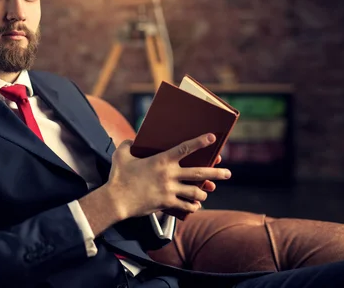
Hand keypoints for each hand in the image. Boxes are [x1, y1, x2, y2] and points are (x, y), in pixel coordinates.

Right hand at [105, 134, 230, 219]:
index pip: (185, 148)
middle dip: (217, 173)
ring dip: (204, 192)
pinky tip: (196, 205)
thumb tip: (132, 141)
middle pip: (199, 173)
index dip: (200, 142)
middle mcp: (169, 175)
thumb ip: (128, 145)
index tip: (212, 137)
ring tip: (207, 191)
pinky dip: (193, 206)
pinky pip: (186, 205)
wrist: (116, 200)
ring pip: (196, 191)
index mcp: (161, 160)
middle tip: (228, 173)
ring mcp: (170, 190)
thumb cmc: (118, 176)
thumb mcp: (121, 155)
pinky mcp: (167, 203)